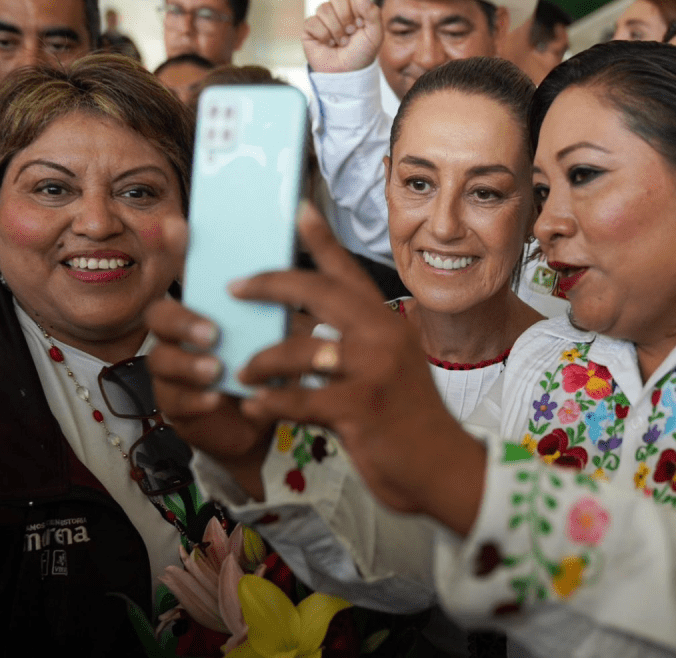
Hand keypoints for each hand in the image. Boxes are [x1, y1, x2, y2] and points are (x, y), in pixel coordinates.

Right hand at [145, 218, 272, 499]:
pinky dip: (196, 398)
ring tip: (215, 368)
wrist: (262, 421)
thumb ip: (277, 299)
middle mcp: (179, 334)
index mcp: (204, 307)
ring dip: (188, 363)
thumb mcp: (277, 330)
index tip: (175, 225)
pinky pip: (175, 400)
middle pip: (159, 316)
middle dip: (182, 321)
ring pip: (161, 360)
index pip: (184, 272)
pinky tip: (216, 397)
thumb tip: (302, 252)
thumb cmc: (266, 368)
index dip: (175, 248)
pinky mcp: (176, 405)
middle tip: (213, 332)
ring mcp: (173, 370)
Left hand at [231, 205, 485, 534]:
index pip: (349, 272)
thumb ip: (356, 345)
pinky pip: (299, 398)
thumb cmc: (410, 419)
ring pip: (300, 350)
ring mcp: (374, 371)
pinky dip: (271, 402)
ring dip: (262, 362)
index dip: (322, 239)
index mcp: (388, 323)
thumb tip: (303, 333)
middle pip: (318, 291)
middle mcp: (383, 337)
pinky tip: (254, 406)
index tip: (299, 208)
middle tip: (234, 287)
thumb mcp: (390, 369)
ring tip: (242, 374)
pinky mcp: (361, 408)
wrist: (442, 466)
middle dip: (269, 284)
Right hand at [302, 0, 382, 72]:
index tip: (361, 25)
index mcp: (353, 7)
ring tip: (341, 42)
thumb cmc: (361, 55)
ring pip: (324, 9)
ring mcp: (322, 18)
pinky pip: (313, 22)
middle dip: (346, 17)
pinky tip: (328, 44)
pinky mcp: (310, 29)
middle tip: (350, 33)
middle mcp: (337, 10)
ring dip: (336, 30)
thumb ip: (373, 13)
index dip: (357, 8)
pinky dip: (324, 36)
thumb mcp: (375, 35)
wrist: (347, 74)